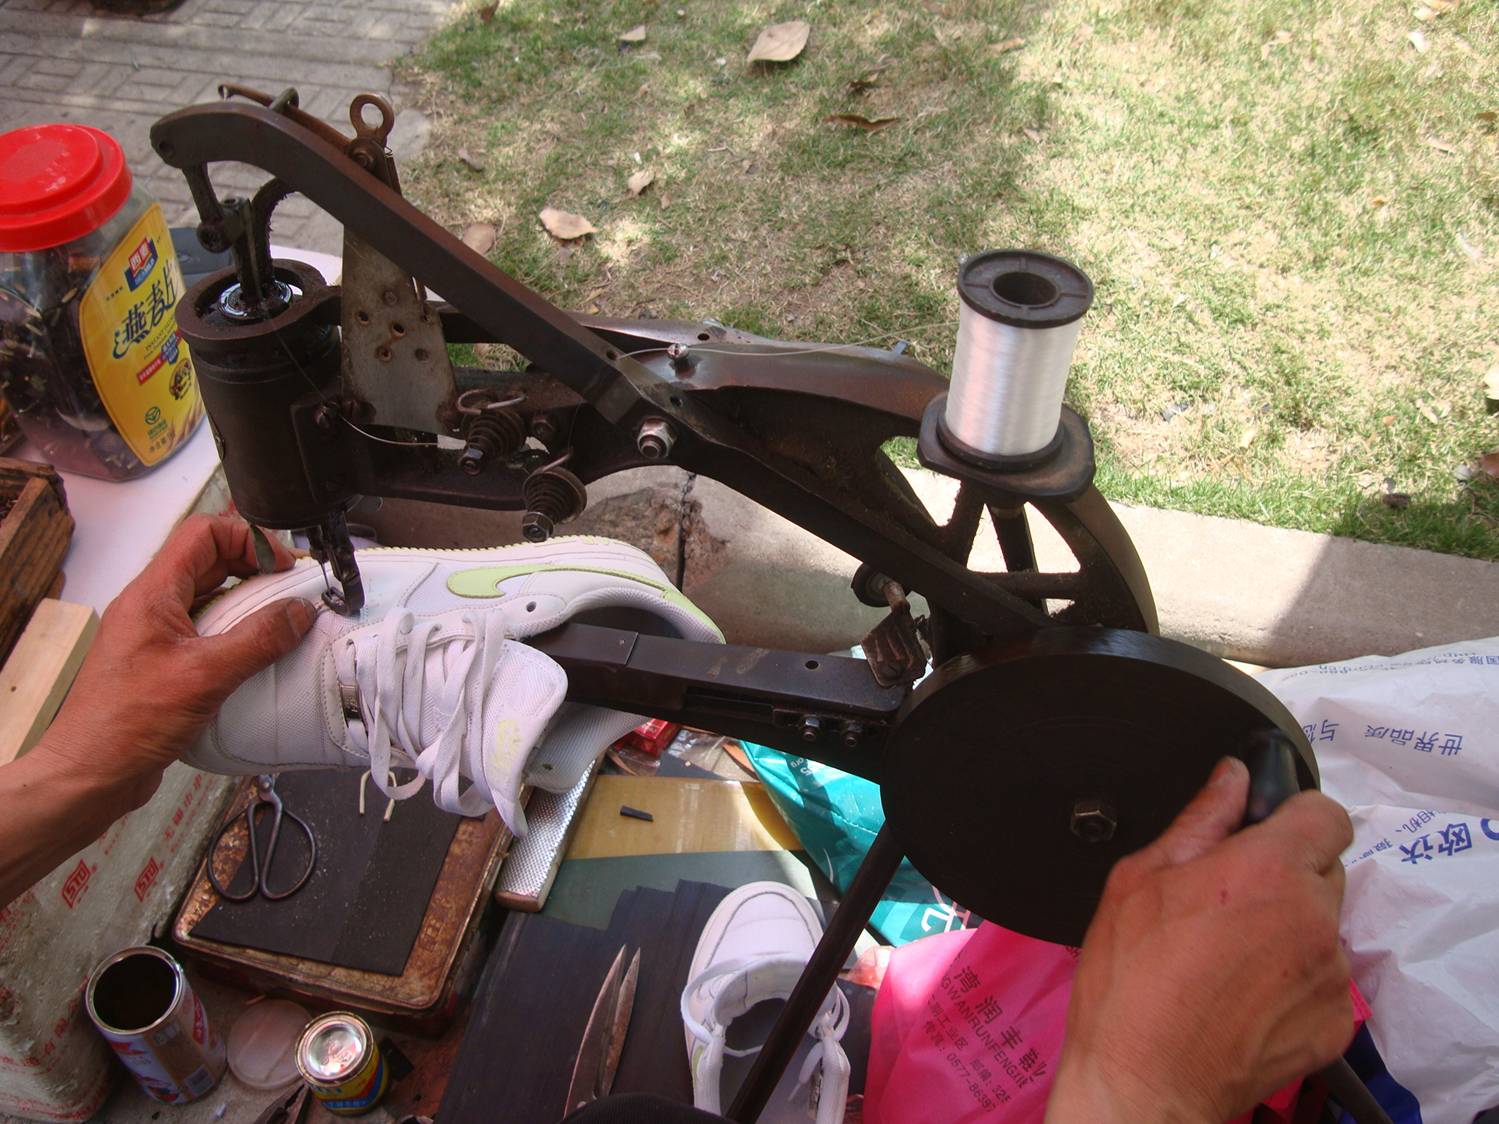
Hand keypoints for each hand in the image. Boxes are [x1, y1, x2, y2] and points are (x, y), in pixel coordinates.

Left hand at [38, 514, 314, 809]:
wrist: (91, 773)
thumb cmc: (127, 723)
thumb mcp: (206, 676)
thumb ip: (258, 639)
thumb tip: (299, 612)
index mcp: (152, 595)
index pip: (203, 534)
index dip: (248, 539)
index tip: (282, 568)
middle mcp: (150, 607)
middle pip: (209, 561)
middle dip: (254, 568)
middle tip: (290, 591)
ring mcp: (154, 635)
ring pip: (208, 596)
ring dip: (247, 602)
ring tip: (280, 622)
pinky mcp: (162, 663)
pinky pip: (205, 630)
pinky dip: (235, 633)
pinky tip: (257, 655)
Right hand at [1045, 756, 1354, 1122]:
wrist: (1145, 1079)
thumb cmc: (1130, 981)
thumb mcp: (1139, 879)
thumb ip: (1199, 820)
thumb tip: (1232, 778)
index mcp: (1267, 870)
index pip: (1325, 813)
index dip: (1294, 816)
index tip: (1266, 832)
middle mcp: (1312, 917)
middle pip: (1323, 870)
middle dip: (1283, 876)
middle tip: (1226, 903)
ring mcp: (1330, 974)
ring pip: (1322, 927)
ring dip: (1288, 930)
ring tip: (1226, 958)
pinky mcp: (1335, 1022)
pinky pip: (1324, 981)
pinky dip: (1293, 982)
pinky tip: (1241, 995)